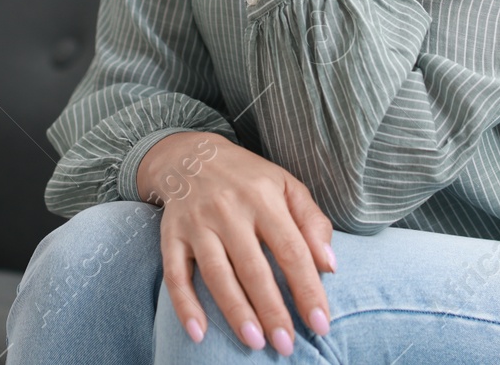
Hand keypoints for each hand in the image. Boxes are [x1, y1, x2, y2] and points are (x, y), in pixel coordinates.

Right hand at [138, 131, 335, 354]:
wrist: (190, 154)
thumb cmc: (248, 178)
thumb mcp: (286, 186)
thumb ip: (312, 223)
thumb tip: (329, 266)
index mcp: (263, 197)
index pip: (291, 250)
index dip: (307, 289)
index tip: (321, 324)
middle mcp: (228, 209)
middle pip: (253, 267)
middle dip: (272, 310)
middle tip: (286, 345)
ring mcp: (196, 223)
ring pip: (216, 274)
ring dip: (235, 311)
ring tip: (255, 342)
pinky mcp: (170, 235)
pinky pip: (174, 274)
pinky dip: (184, 305)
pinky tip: (198, 333)